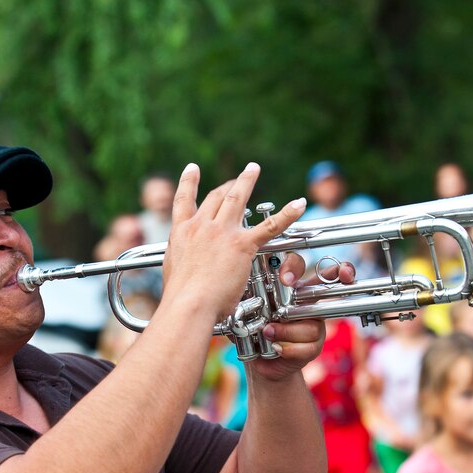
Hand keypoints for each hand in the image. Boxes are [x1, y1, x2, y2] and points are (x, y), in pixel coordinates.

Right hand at [162, 164, 306, 327]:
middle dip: (228, 183)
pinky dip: (287, 214)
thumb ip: (181, 261)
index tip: (192, 169)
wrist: (188, 304)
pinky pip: (270, 225)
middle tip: (237, 176)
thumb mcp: (173, 270)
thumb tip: (185, 268)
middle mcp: (201, 226)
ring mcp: (222, 232)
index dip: (188, 182)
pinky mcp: (242, 244)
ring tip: (253, 169)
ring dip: (246, 181)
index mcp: (182, 233)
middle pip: (217, 196)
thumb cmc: (180, 297)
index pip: (183, 200)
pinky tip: (299, 204)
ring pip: (237, 198)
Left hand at [247, 256, 355, 381]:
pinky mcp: (314, 347)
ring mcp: (314, 325)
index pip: (297, 265)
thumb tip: (239, 289)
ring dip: (286, 332)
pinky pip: (309, 347)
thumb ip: (247, 298)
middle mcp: (306, 304)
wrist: (259, 360)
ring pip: (311, 326)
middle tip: (280, 314)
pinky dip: (289, 349)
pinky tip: (276, 348)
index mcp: (290, 289)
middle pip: (320, 293)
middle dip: (308, 299)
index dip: (295, 266)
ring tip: (268, 333)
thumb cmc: (253, 331)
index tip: (285, 279)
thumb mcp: (247, 312)